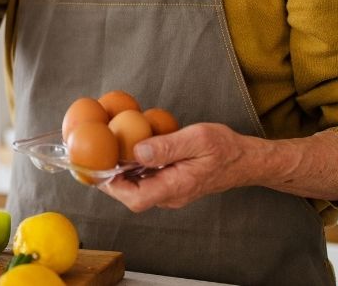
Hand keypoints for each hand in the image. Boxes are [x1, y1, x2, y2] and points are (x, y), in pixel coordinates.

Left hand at [99, 123, 260, 211]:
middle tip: (92, 156)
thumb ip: (167, 146)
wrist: (244, 160)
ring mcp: (169, 193)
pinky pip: (144, 181)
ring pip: (135, 188)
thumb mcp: (197, 139)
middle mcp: (170, 195)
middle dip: (109, 178)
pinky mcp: (170, 185)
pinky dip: (131, 168)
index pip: (136, 198)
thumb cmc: (225, 148)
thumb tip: (136, 151)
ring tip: (103, 151)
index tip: (97, 169)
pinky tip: (125, 150)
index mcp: (176, 187)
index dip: (112, 187)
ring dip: (118, 172)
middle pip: (130, 195)